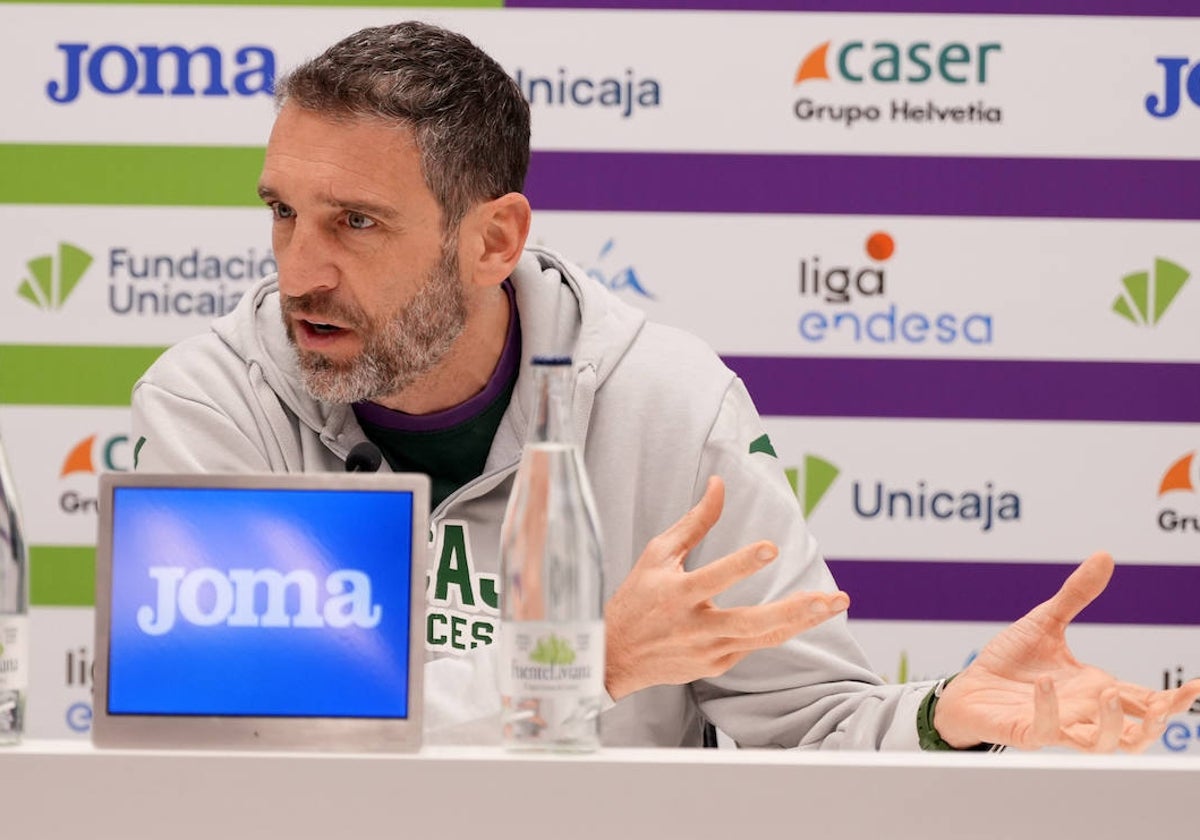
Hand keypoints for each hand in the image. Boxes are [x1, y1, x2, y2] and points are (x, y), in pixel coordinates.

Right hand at [604, 475, 849, 700]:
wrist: (615, 656)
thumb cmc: (637, 597)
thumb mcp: (657, 554)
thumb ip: (694, 522)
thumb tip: (719, 484)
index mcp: (677, 594)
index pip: (714, 577)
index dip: (742, 563)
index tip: (770, 548)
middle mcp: (695, 627)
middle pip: (752, 621)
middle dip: (795, 610)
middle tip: (829, 597)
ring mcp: (709, 650)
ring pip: (764, 637)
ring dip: (802, 621)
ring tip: (834, 604)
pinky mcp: (717, 665)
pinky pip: (753, 644)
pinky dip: (777, 627)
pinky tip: (800, 614)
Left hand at [934, 551, 1199, 751]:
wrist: (966, 685)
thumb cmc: (1007, 662)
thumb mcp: (1045, 622)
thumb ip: (1076, 594)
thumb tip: (1104, 556)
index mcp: (1094, 688)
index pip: (1145, 701)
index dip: (1174, 700)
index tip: (1197, 686)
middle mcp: (1082, 711)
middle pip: (1136, 735)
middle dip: (1157, 724)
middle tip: (1162, 704)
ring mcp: (1057, 725)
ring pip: (1101, 744)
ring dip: (1113, 725)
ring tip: (1109, 692)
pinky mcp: (1027, 732)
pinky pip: (1047, 730)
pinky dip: (1050, 708)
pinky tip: (1047, 683)